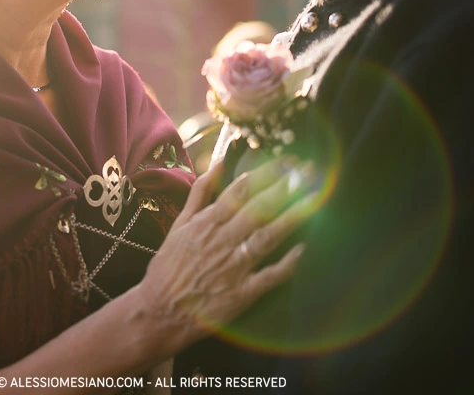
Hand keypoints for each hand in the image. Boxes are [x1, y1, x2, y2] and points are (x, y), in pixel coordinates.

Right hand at [134, 156, 315, 354]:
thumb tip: (218, 163)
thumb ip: (200, 193)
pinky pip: (269, 276)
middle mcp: (222, 241)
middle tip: (308, 172)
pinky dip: (287, 263)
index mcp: (206, 223)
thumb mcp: (179, 225)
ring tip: (313, 200)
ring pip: (267, 237)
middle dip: (284, 188)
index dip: (265, 174)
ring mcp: (233, 268)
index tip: (286, 161)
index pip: (240, 191)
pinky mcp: (242, 293)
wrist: (160, 312)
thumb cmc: (169, 267)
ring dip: (291, 218)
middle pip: (258, 210)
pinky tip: (304, 248)